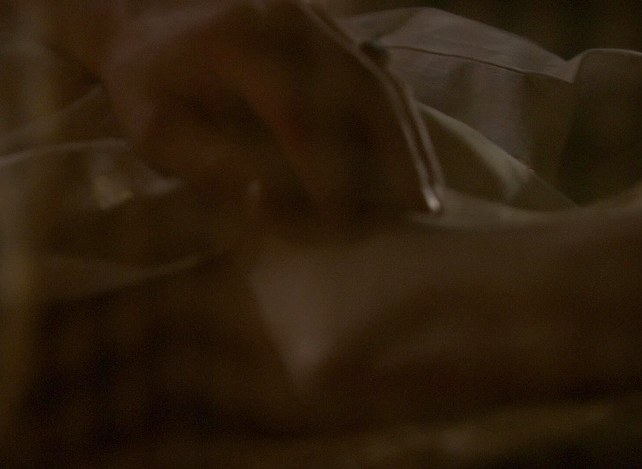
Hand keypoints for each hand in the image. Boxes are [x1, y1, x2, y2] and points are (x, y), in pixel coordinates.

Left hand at [97, 0, 440, 223]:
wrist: (148, 20)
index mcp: (237, 42)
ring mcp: (315, 19)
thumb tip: (267, 198)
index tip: (345, 220)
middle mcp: (287, 20)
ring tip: (428, 193)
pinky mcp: (329, 29)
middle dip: (395, 156)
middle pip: (360, 91)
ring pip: (379, 83)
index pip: (295, 113)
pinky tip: (417, 159)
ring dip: (409, 141)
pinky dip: (402, 121)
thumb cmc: (149, 84)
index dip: (323, 170)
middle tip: (419, 210)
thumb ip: (206, 165)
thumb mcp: (155, 130)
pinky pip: (377, 75)